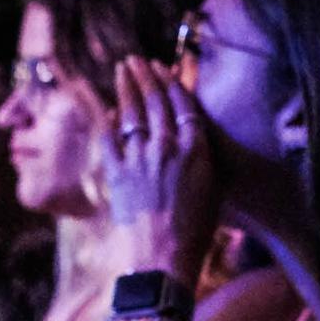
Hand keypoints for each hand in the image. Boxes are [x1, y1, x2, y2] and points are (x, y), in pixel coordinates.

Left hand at [101, 57, 216, 283]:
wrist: (162, 260)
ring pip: (131, 113)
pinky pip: (109, 139)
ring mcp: (140, 158)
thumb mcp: (212, 190)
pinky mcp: (117, 173)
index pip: (183, 104)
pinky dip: (107, 122)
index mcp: (196, 150)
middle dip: (145, 76)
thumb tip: (195, 139)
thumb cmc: (195, 233)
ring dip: (126, 88)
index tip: (163, 68)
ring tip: (123, 70)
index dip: (172, 83)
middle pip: (156, 101)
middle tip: (137, 60)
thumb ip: (203, 159)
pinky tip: (106, 111)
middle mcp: (167, 147)